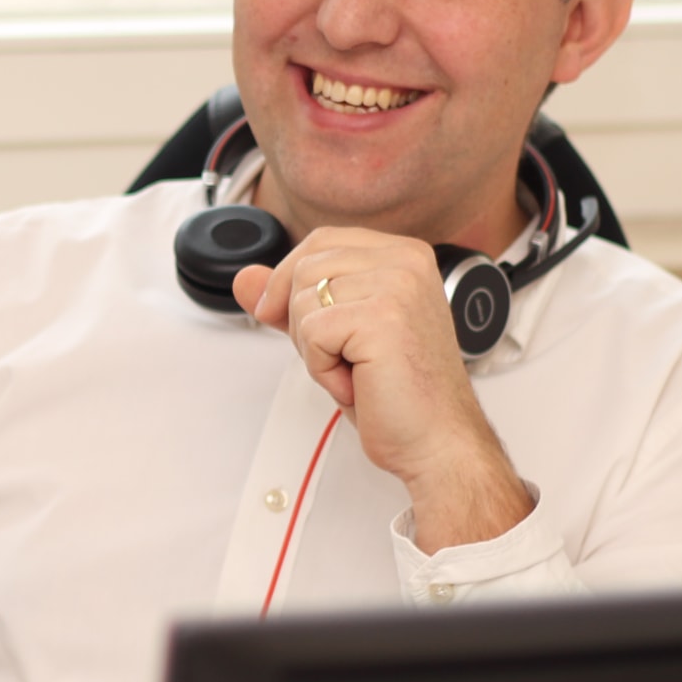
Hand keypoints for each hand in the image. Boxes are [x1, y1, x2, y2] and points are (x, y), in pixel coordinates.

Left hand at [235, 228, 532, 552]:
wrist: (438, 439)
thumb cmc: (397, 391)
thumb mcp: (337, 332)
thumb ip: (293, 299)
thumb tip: (244, 278)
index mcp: (403, 253)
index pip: (319, 241)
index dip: (291, 281)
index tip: (297, 322)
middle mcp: (405, 260)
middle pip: (305, 268)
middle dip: (304, 322)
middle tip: (344, 357)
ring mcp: (397, 285)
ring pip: (303, 300)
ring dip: (315, 348)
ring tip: (357, 370)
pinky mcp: (382, 318)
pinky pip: (313, 333)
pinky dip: (322, 368)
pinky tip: (358, 382)